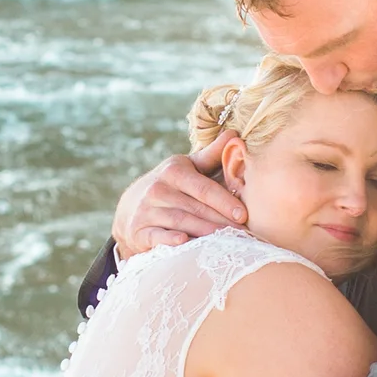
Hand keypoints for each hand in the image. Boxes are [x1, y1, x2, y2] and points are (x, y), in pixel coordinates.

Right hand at [113, 152, 246, 259]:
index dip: (224, 201)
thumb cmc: (171, 186)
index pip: (204, 188)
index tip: (244, 214)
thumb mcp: (188, 167)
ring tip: (225, 242)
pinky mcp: (139, 230)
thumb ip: (212, 154)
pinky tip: (185, 242)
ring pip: (180, 222)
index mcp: (174, 171)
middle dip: (221, 221)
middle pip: (196, 207)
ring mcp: (147, 210)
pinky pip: (156, 235)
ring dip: (204, 232)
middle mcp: (158, 189)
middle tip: (242, 233)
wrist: (132, 207)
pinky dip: (169, 239)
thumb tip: (235, 134)